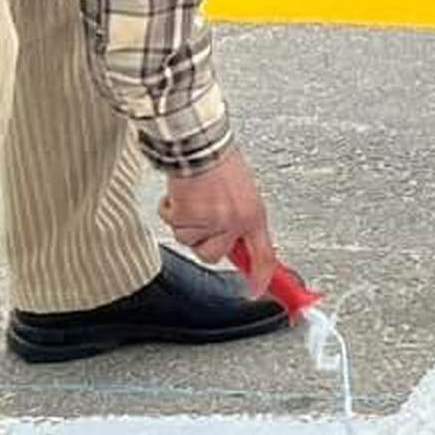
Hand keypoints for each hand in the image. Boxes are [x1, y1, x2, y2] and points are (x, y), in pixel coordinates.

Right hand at [161, 145, 276, 285]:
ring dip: (186, 222)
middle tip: (204, 219)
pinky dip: (170, 209)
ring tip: (195, 197)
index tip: (255, 291)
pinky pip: (172, 223)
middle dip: (204, 242)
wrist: (201, 142)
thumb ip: (242, 221)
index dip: (261, 279)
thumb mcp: (245, 193)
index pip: (264, 256)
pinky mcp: (186, 213)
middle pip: (213, 256)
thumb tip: (240, 244)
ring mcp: (211, 219)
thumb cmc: (222, 162)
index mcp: (254, 214)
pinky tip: (182, 192)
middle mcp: (235, 220)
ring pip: (189, 240)